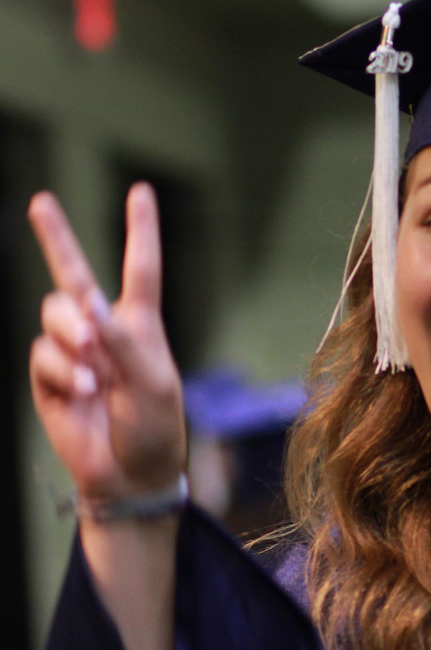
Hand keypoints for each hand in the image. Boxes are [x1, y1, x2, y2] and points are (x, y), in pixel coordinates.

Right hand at [28, 183, 185, 501]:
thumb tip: (92, 304)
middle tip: (39, 202)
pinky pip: (42, 355)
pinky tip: (82, 393)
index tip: (141, 191)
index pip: (140, 269)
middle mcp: (104, 331)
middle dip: (54, 236)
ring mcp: (74, 352)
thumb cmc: (155, 427)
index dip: (140, 230)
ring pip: (54, 315)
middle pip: (73, 274)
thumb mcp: (154, 384)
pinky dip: (62, 372)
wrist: (129, 475)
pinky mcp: (49, 377)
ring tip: (94, 375)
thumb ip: (126, 342)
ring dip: (71, 338)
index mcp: (141, 326)